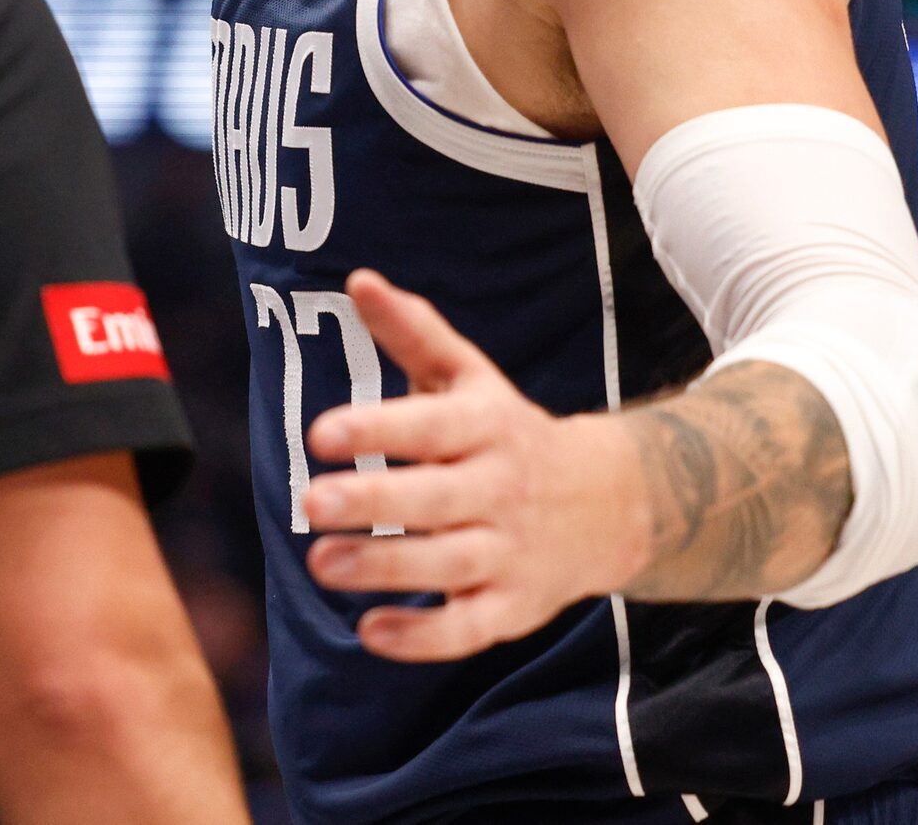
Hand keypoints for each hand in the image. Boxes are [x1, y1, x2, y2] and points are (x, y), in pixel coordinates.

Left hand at [302, 271, 650, 661]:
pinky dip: (424, 639)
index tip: (318, 434)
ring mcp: (511, 550)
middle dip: (372, 505)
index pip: (430, 426)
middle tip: (307, 504)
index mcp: (486, 425)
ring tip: (320, 563)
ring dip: (384, 569)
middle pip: (435, 499)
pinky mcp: (514, 607)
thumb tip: (358, 279)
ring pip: (449, 564)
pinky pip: (470, 629)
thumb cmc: (507, 431)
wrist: (610, 504)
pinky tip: (371, 632)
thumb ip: (414, 331)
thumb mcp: (468, 376)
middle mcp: (501, 488)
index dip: (376, 429)